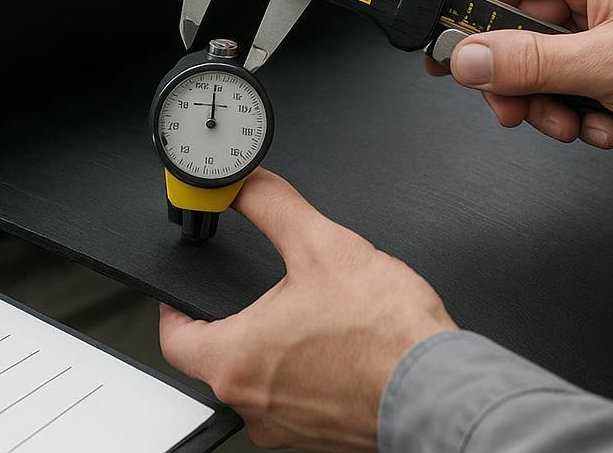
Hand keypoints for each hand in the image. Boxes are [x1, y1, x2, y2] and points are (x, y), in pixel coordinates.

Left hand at [158, 170, 455, 450]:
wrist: (439, 387)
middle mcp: (252, 405)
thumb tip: (247, 184)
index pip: (173, 339)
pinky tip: (341, 350)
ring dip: (278, 352)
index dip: (175, 309)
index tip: (184, 295)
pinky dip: (310, 376)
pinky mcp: (321, 437)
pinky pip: (299, 402)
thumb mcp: (323, 245)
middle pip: (220, 360)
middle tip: (264, 296)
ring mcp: (286, 428)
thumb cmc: (385, 334)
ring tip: (314, 320)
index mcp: (235, 361)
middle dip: (239, 324)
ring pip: (262, 383)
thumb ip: (272, 206)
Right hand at [431, 0, 612, 149]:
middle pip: (518, 28)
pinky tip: (603, 125)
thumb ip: (528, 62)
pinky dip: (578, 110)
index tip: (442, 49)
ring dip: (551, 103)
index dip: (468, 14)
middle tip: (513, 108)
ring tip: (575, 124)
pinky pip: (571, 81)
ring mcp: (608, 19)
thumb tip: (467, 57)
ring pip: (542, 63)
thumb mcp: (608, 62)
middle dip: (517, 78)